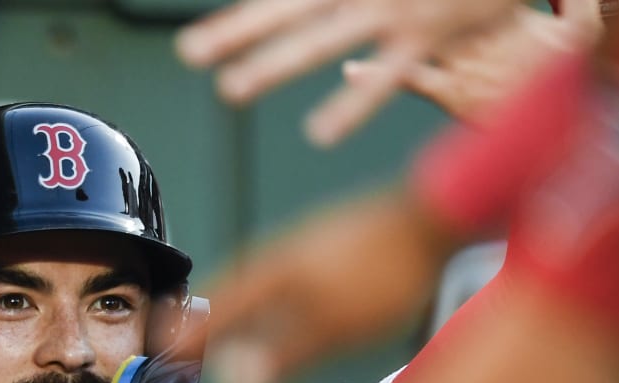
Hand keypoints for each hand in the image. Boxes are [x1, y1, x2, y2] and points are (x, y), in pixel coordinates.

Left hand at [176, 0, 524, 144]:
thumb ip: (332, 2)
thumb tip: (303, 10)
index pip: (280, 0)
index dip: (235, 23)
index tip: (191, 45)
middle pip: (289, 12)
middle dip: (236, 34)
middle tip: (190, 53)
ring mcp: (394, 12)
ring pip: (323, 39)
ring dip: (274, 63)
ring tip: (230, 89)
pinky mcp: (428, 38)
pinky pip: (386, 78)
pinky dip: (352, 103)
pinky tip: (318, 133)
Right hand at [202, 188, 457, 382]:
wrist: (436, 214)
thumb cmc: (385, 275)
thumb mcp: (334, 328)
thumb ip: (282, 355)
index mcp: (272, 275)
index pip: (218, 312)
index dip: (191, 337)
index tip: (162, 353)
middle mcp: (281, 255)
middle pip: (230, 290)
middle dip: (203, 317)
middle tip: (177, 337)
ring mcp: (306, 243)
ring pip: (256, 278)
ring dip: (233, 302)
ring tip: (220, 319)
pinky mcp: (331, 241)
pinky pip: (280, 272)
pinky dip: (264, 291)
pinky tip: (282, 296)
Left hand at [341, 1, 599, 124]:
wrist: (575, 125)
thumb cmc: (574, 73)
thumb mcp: (579, 29)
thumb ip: (568, 0)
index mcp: (505, 12)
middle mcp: (479, 31)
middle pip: (430, 8)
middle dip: (398, 5)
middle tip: (342, 8)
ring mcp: (464, 61)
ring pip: (413, 38)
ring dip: (374, 30)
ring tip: (332, 28)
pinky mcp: (454, 92)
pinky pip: (411, 80)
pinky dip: (376, 78)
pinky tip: (350, 68)